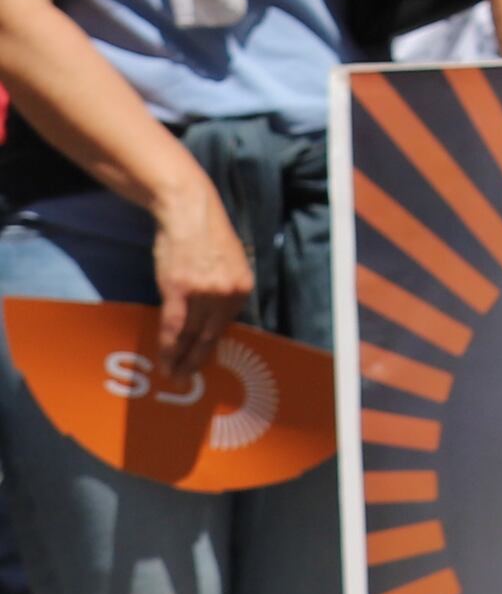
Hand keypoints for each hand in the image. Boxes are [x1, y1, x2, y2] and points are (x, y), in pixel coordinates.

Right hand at [143, 180, 250, 379]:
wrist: (188, 212)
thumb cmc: (206, 236)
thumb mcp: (229, 264)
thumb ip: (225, 290)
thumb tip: (214, 317)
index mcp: (244, 288)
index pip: (227, 326)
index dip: (212, 348)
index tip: (203, 363)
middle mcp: (228, 293)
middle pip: (211, 336)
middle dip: (198, 361)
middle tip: (186, 380)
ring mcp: (205, 293)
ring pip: (192, 335)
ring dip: (181, 359)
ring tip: (172, 376)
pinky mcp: (180, 291)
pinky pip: (175, 327)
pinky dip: (169, 347)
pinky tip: (165, 361)